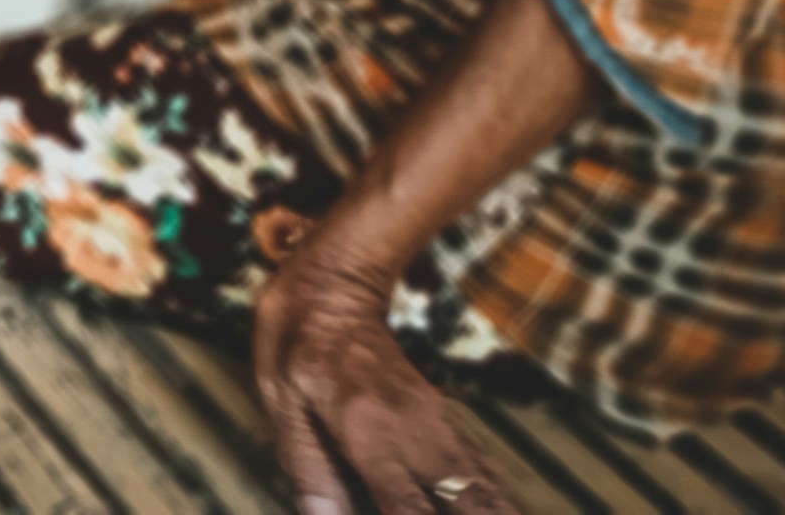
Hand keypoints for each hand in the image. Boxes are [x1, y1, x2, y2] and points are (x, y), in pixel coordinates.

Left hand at [253, 248, 515, 514]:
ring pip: (489, 488)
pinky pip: (484, 470)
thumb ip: (309, 466)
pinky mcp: (446, 418)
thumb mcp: (282, 401)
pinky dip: (498, 499)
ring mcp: (438, 424)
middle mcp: (415, 433)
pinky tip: (501, 510)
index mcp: (368, 433)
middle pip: (471, 502)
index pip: (406, 507)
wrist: (332, 291)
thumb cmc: (296, 347)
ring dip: (497, 510)